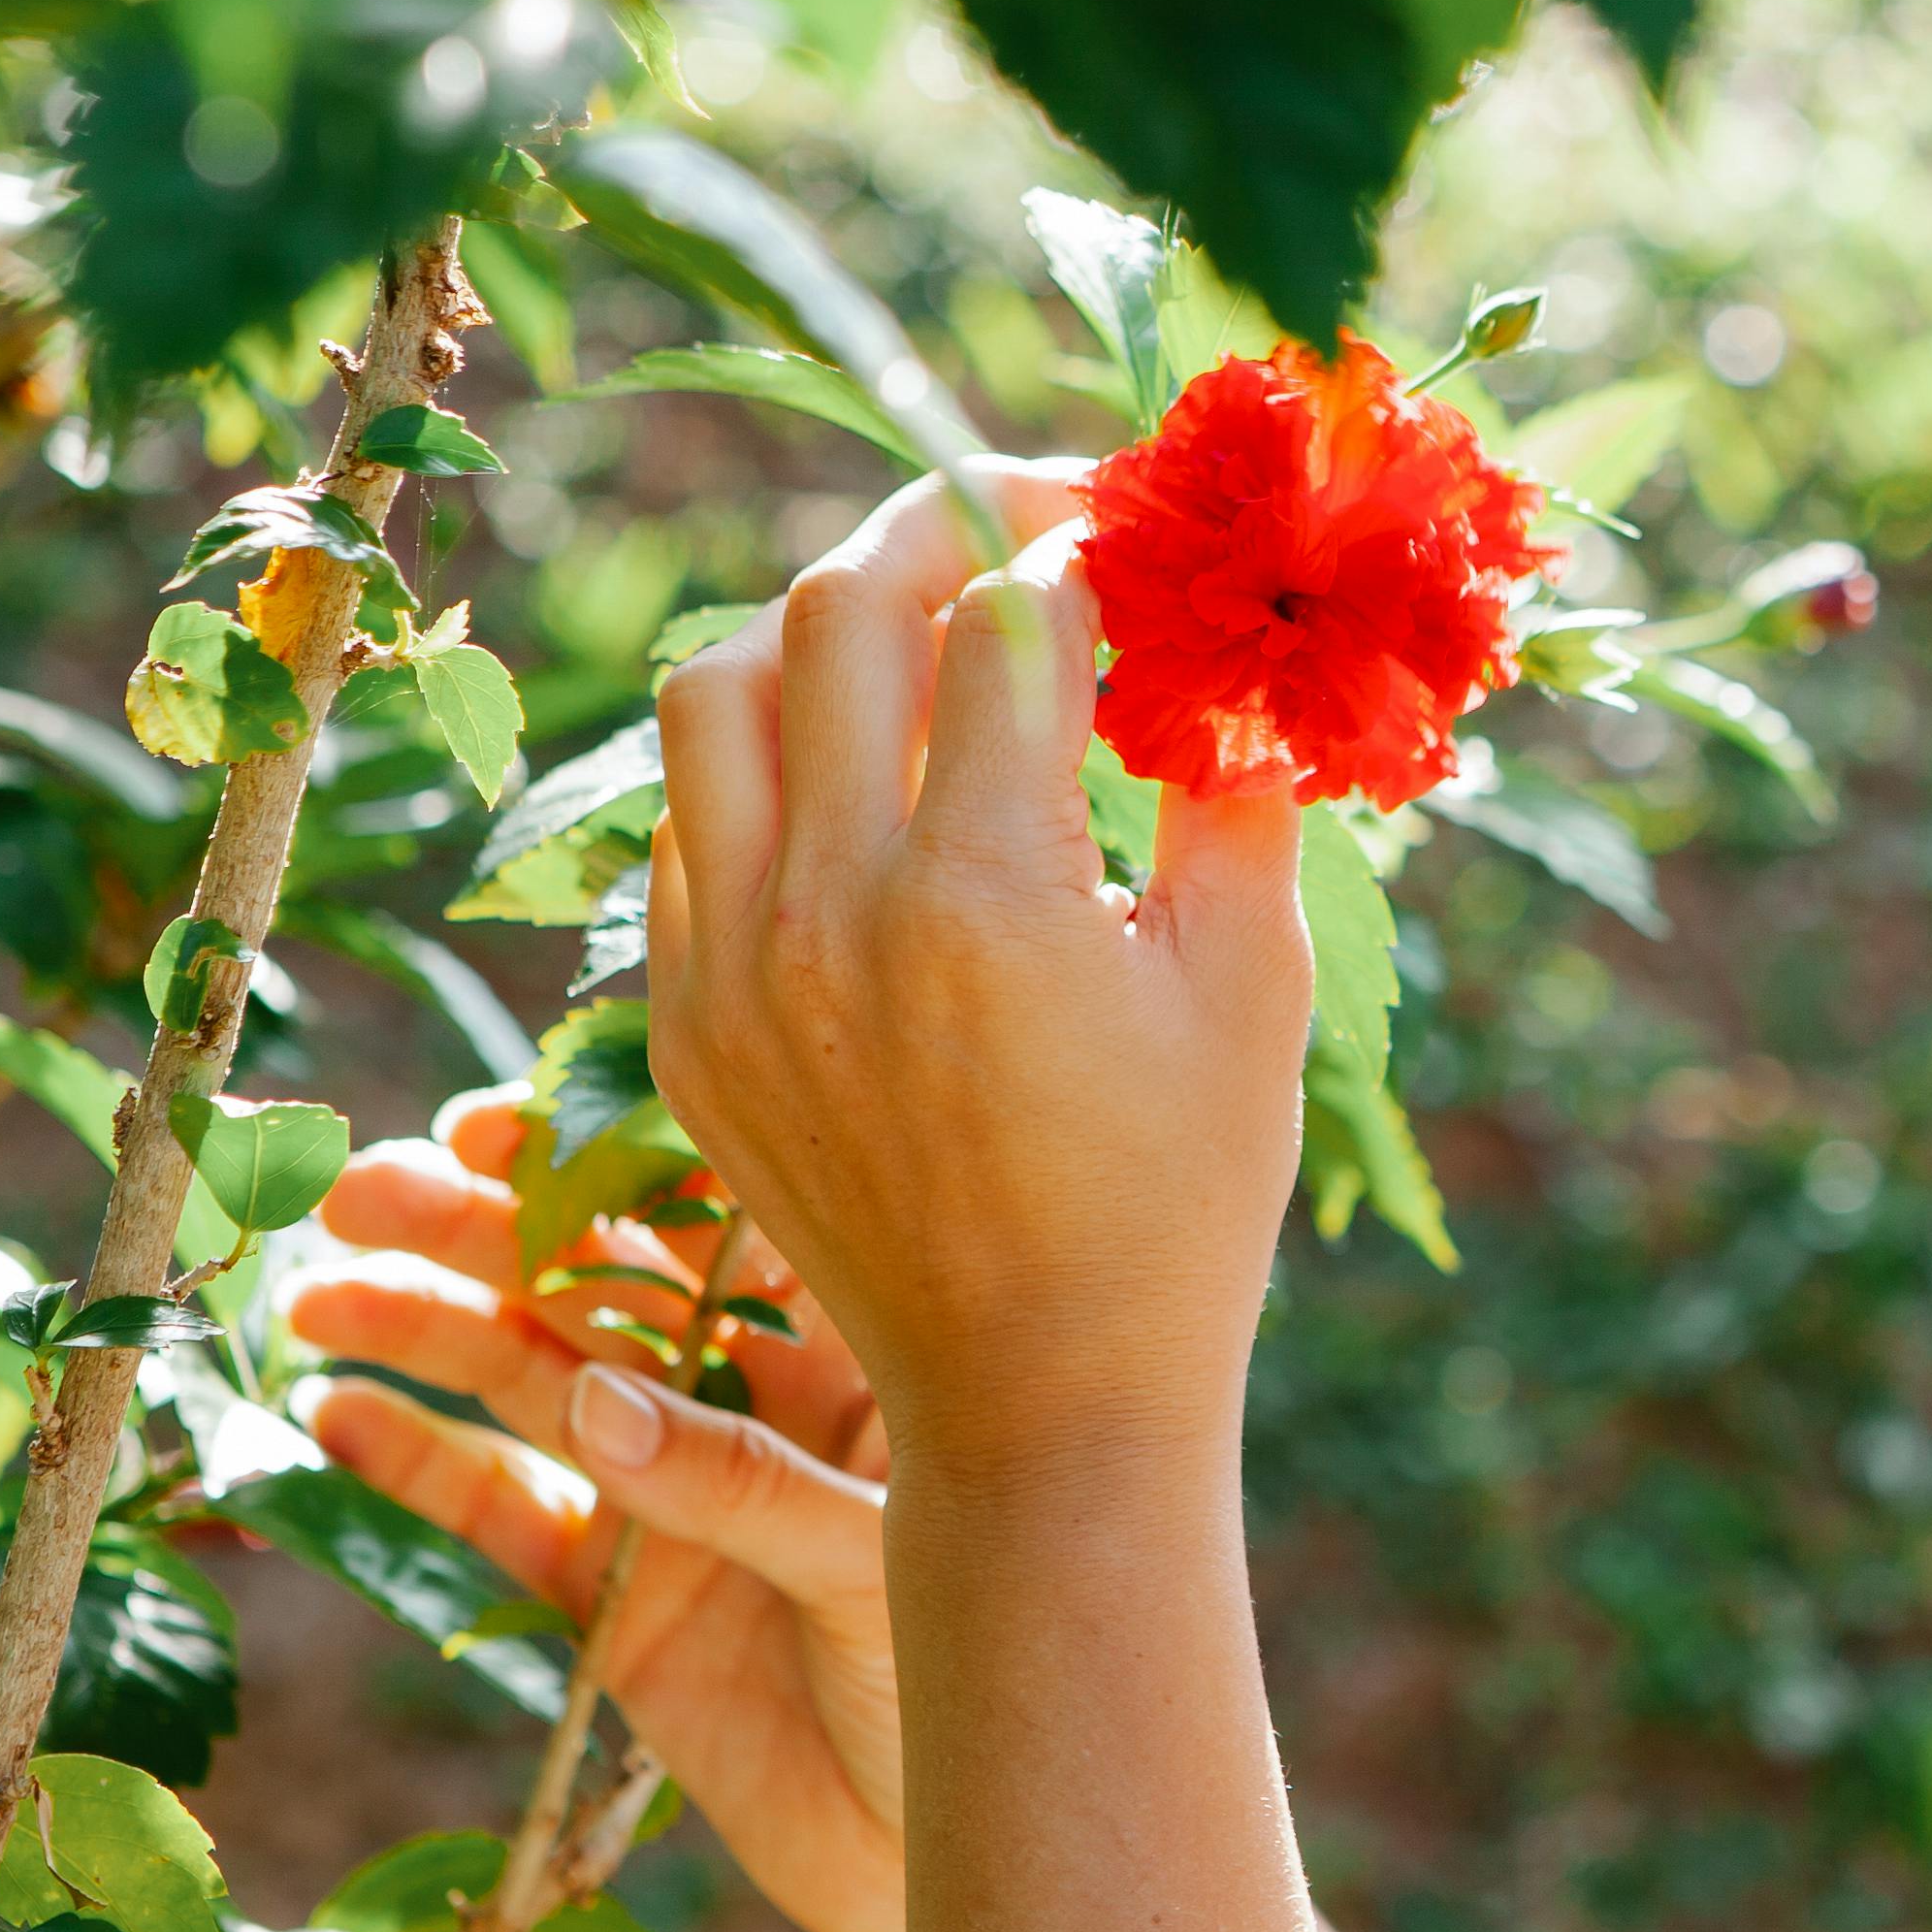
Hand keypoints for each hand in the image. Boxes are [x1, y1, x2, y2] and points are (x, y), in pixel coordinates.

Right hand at [273, 1093, 909, 1931]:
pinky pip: (503, 1509)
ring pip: (533, 1377)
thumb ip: (742, 1485)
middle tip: (364, 1190)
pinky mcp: (615, 1594)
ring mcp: (675, 1488)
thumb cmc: (990, 1677)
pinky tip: (337, 1415)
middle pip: (602, 1277)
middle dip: (480, 1227)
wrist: (959, 1859)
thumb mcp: (885, 1563)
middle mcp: (756, 1391)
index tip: (490, 1131)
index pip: (716, 1211)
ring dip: (424, 1325)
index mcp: (857, 1337)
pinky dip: (419, 1463)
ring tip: (320, 1298)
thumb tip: (590, 1405)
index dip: (599, 1162)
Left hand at [644, 460, 1314, 1477]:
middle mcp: (834, 912)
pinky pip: (682, 824)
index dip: (1080, 542)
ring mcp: (734, 968)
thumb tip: (1232, 648)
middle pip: (838, 605)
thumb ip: (1232, 794)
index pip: (1008, 614)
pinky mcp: (685, 1022)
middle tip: (1016, 526)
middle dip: (936, 527)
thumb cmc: (1179, 1200)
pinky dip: (758, 764)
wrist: (1038, 1404)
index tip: (1128, 532)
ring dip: (812, 628)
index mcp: (989, 895)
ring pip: (714, 687)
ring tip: (904, 636)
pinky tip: (848, 782)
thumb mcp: (1248, 986)